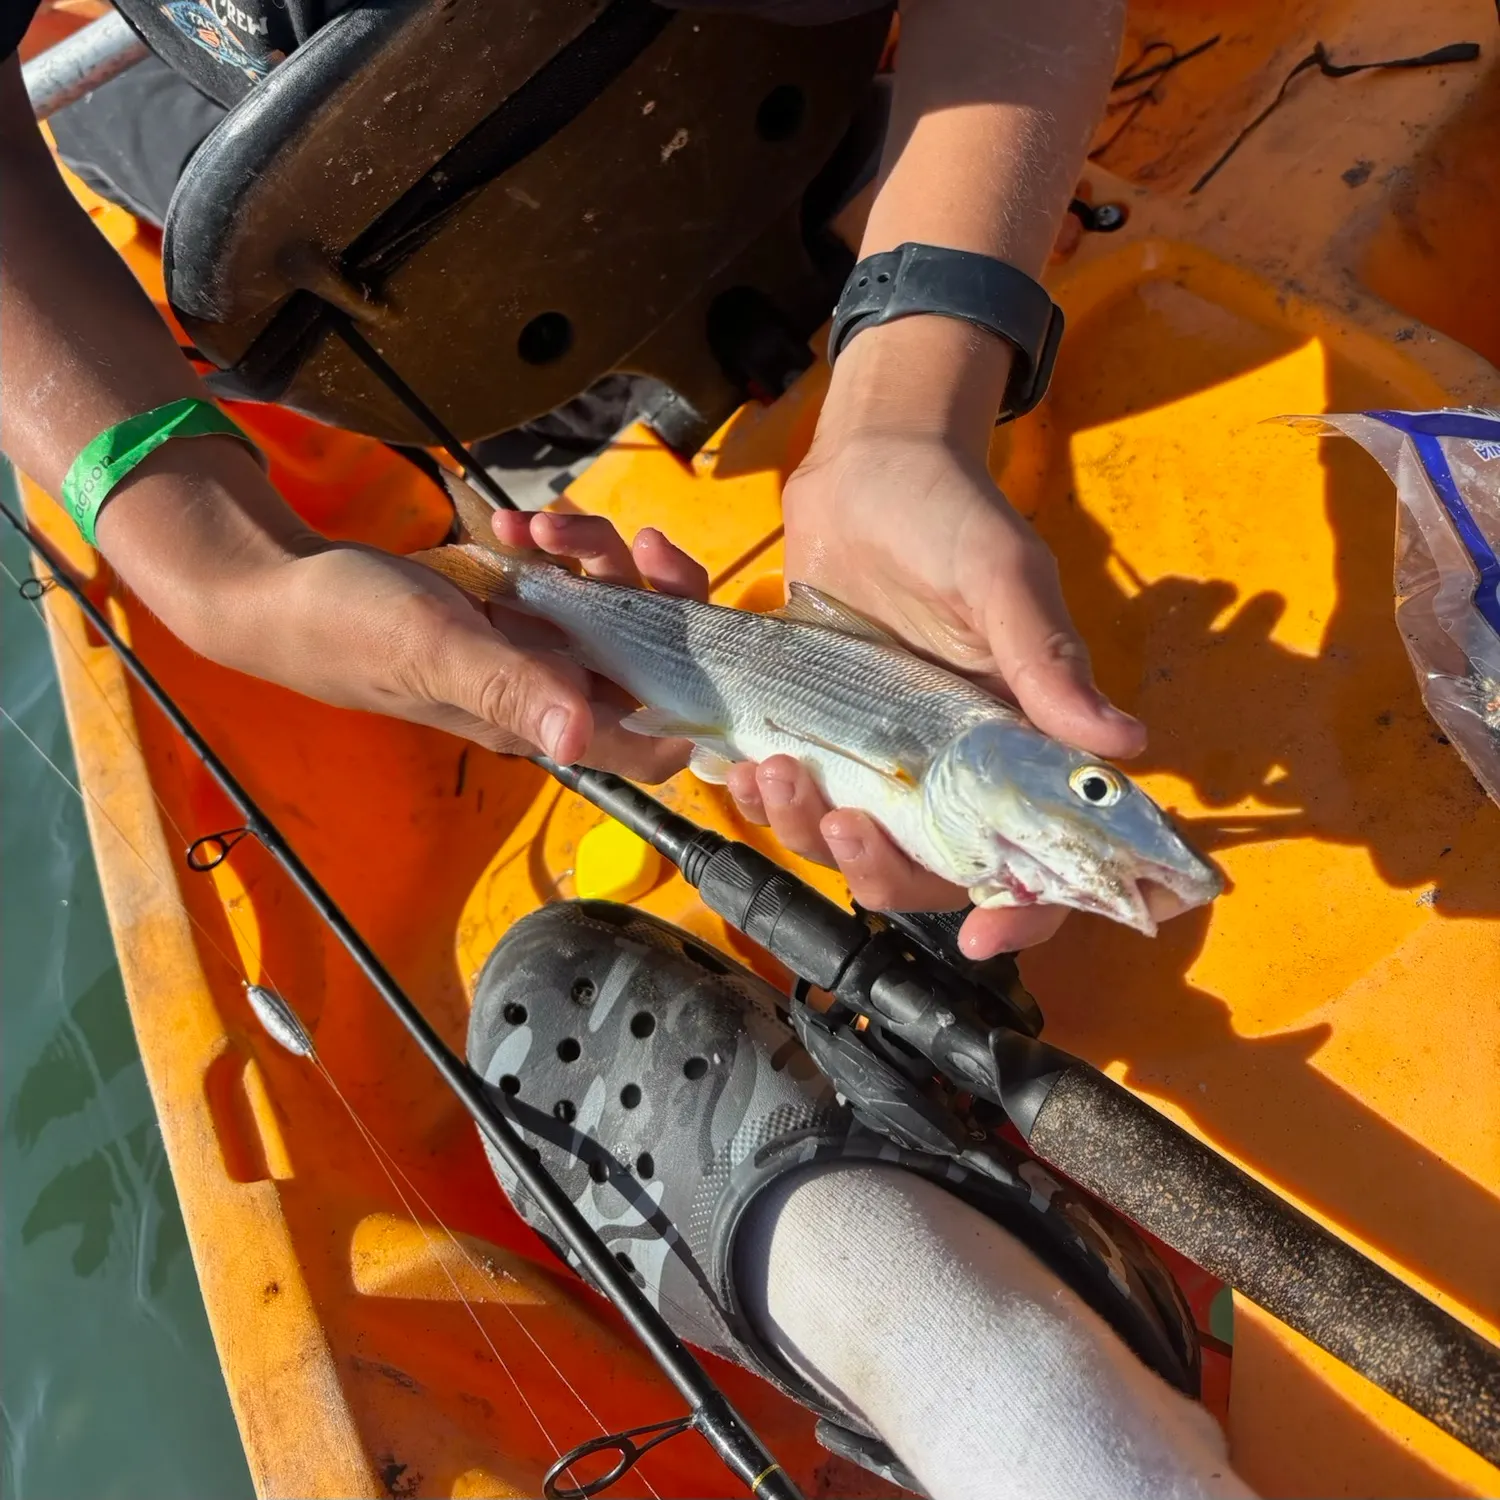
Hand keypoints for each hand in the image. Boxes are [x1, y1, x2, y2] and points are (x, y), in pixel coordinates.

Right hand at [196, 508, 707, 780]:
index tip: (692, 629)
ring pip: (616, 604)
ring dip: (596, 555)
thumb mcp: (430, 650)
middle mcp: (552, 691)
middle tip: (630, 544)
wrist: (281, 585)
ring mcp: (534, 645)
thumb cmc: (346, 629)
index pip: (653, 743)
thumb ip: (507, 688)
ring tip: (539, 524)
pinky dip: (555, 541)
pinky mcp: (515, 603)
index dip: (691, 703)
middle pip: (653, 659)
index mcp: (543, 721)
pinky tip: (512, 522)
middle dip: (656, 596)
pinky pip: (568, 572)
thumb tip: (579, 739)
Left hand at [730, 322, 1145, 956]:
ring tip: (774, 771)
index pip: (1033, 860)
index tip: (984, 939)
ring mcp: (877, 756)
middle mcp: (947, 770)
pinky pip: (789, 797)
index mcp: (1012, 748)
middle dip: (877, 869)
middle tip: (842, 820)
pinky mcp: (814, 732)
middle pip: (924, 872)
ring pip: (846, 843)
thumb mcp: (1002, 580)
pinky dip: (762, 796)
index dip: (1023, 915)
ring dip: (807, 831)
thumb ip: (1044, 661)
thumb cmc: (950, 517)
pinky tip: (744, 761)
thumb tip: (1124, 745)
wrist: (866, 467)